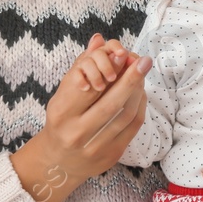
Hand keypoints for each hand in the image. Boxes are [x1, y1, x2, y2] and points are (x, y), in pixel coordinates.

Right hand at [11, 33, 150, 201]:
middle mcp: (76, 133)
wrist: (58, 162)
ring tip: (143, 74)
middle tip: (143, 61)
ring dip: (138, 91)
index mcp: (62, 114)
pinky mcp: (110, 157)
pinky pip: (132, 128)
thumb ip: (81, 67)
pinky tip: (141, 93)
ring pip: (125, 115)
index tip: (124, 54)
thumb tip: (99, 39)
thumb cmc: (62, 121)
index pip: (90, 88)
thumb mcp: (63, 94)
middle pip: (111, 103)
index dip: (110, 69)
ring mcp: (94, 148)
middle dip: (131, 79)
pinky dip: (139, 107)